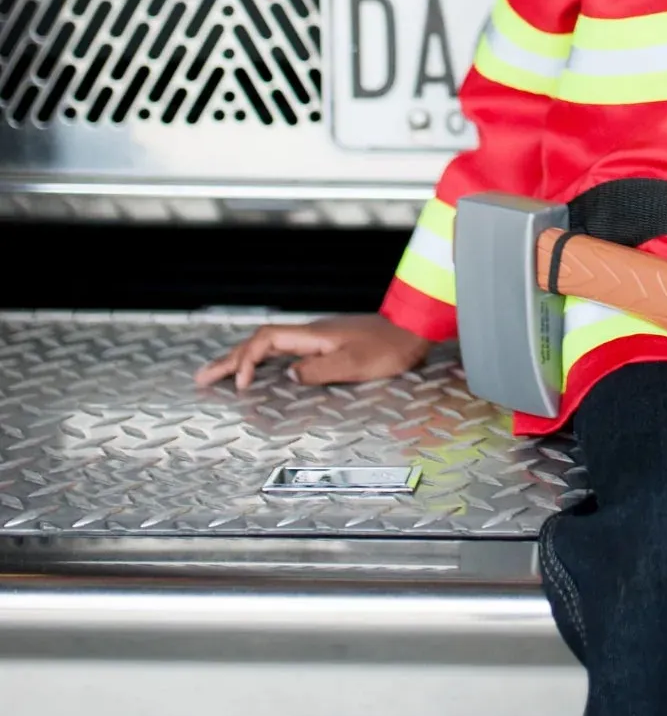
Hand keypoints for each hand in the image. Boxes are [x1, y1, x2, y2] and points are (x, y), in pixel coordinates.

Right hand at [194, 313, 427, 392]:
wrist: (415, 330)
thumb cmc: (390, 348)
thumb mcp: (356, 364)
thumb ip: (319, 371)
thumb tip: (288, 376)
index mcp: (314, 335)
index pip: (267, 341)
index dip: (246, 360)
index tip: (238, 385)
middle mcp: (312, 333)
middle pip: (260, 342)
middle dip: (229, 359)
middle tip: (201, 377)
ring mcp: (318, 337)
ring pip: (270, 346)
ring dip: (242, 359)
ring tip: (217, 374)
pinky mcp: (327, 344)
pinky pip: (283, 350)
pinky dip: (262, 360)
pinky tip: (258, 369)